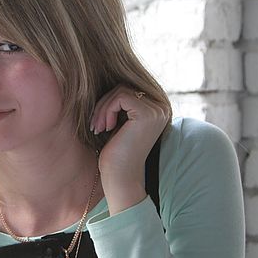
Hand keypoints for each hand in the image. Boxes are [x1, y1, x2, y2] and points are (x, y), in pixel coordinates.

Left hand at [90, 85, 168, 214]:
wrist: (120, 177)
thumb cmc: (115, 153)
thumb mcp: (117, 122)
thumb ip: (119, 104)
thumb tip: (106, 79)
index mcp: (156, 109)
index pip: (127, 90)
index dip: (108, 103)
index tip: (99, 123)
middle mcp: (161, 108)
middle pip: (124, 88)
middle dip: (104, 105)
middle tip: (95, 126)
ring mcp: (157, 110)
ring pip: (120, 91)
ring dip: (103, 108)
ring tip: (98, 128)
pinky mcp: (147, 114)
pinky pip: (120, 97)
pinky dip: (106, 110)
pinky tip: (105, 128)